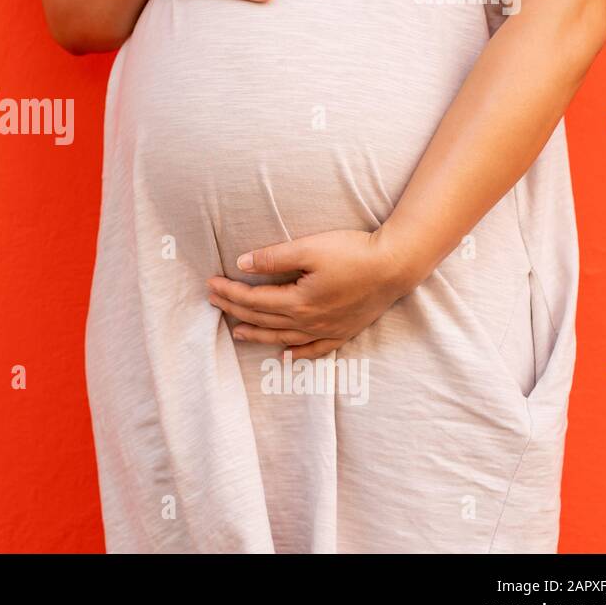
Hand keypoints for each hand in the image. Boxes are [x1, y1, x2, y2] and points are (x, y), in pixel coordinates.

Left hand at [206, 229, 418, 359]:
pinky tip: (286, 356)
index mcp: (297, 301)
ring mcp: (327, 330)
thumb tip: (242, 263)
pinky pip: (315, 349)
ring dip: (257, 334)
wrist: (395, 266)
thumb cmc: (353, 252)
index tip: (210, 284)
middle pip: (263, 319)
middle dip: (234, 309)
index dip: (229, 292)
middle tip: (213, 301)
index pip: (253, 299)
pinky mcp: (343, 331)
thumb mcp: (309, 248)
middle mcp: (309, 321)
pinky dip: (298, 354)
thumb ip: (274, 258)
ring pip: (283, 337)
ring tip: (237, 332)